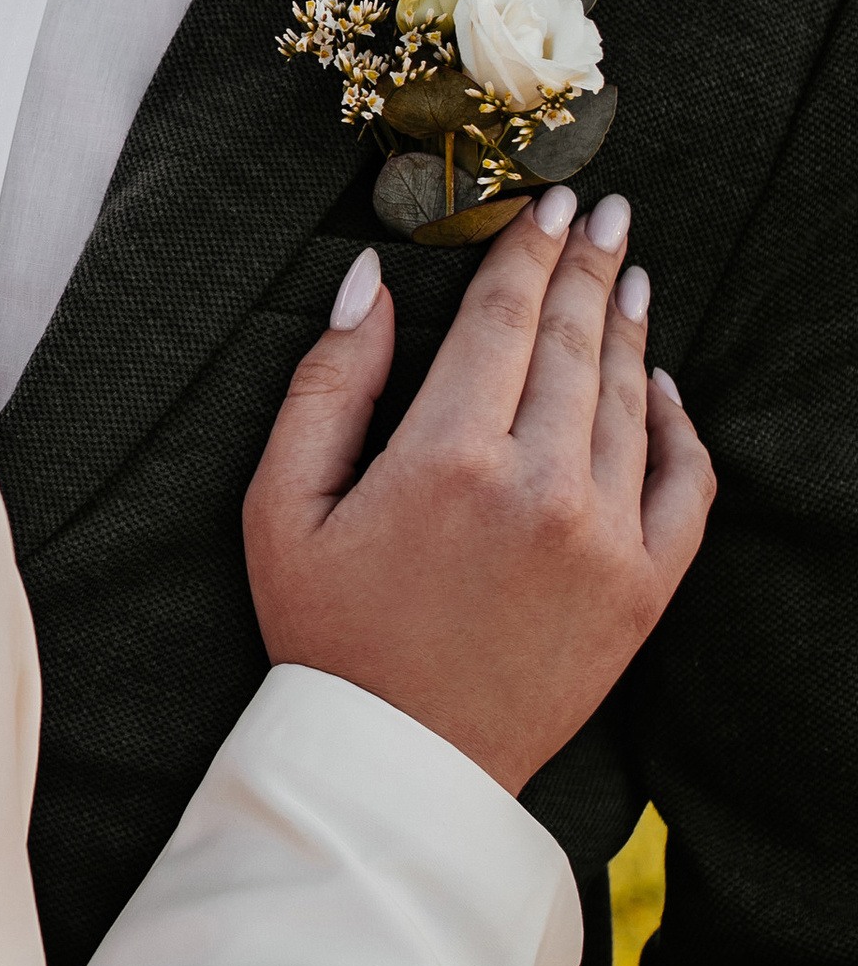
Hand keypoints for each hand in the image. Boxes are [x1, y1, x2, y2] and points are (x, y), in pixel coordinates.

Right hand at [243, 188, 713, 794]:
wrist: (399, 764)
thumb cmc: (326, 633)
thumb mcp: (281, 506)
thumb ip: (325, 385)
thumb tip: (372, 282)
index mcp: (444, 457)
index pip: (504, 318)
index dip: (529, 250)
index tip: (551, 202)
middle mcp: (538, 486)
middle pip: (576, 343)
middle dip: (590, 266)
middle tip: (605, 211)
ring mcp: (603, 539)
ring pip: (631, 402)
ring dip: (629, 329)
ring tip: (629, 276)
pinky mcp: (643, 589)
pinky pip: (685, 484)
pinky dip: (679, 424)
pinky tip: (661, 385)